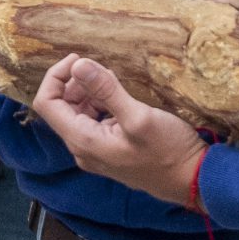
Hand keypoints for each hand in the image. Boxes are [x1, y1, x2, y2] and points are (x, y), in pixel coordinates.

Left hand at [30, 56, 206, 206]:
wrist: (192, 180)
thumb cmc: (169, 151)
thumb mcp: (139, 116)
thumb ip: (106, 90)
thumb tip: (78, 65)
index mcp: (83, 141)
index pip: (46, 104)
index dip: (55, 77)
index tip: (77, 59)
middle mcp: (82, 149)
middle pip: (59, 108)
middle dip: (73, 82)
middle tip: (98, 66)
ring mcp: (95, 152)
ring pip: (77, 114)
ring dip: (87, 92)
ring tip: (110, 78)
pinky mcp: (109, 150)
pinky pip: (93, 122)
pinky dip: (99, 103)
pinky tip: (117, 95)